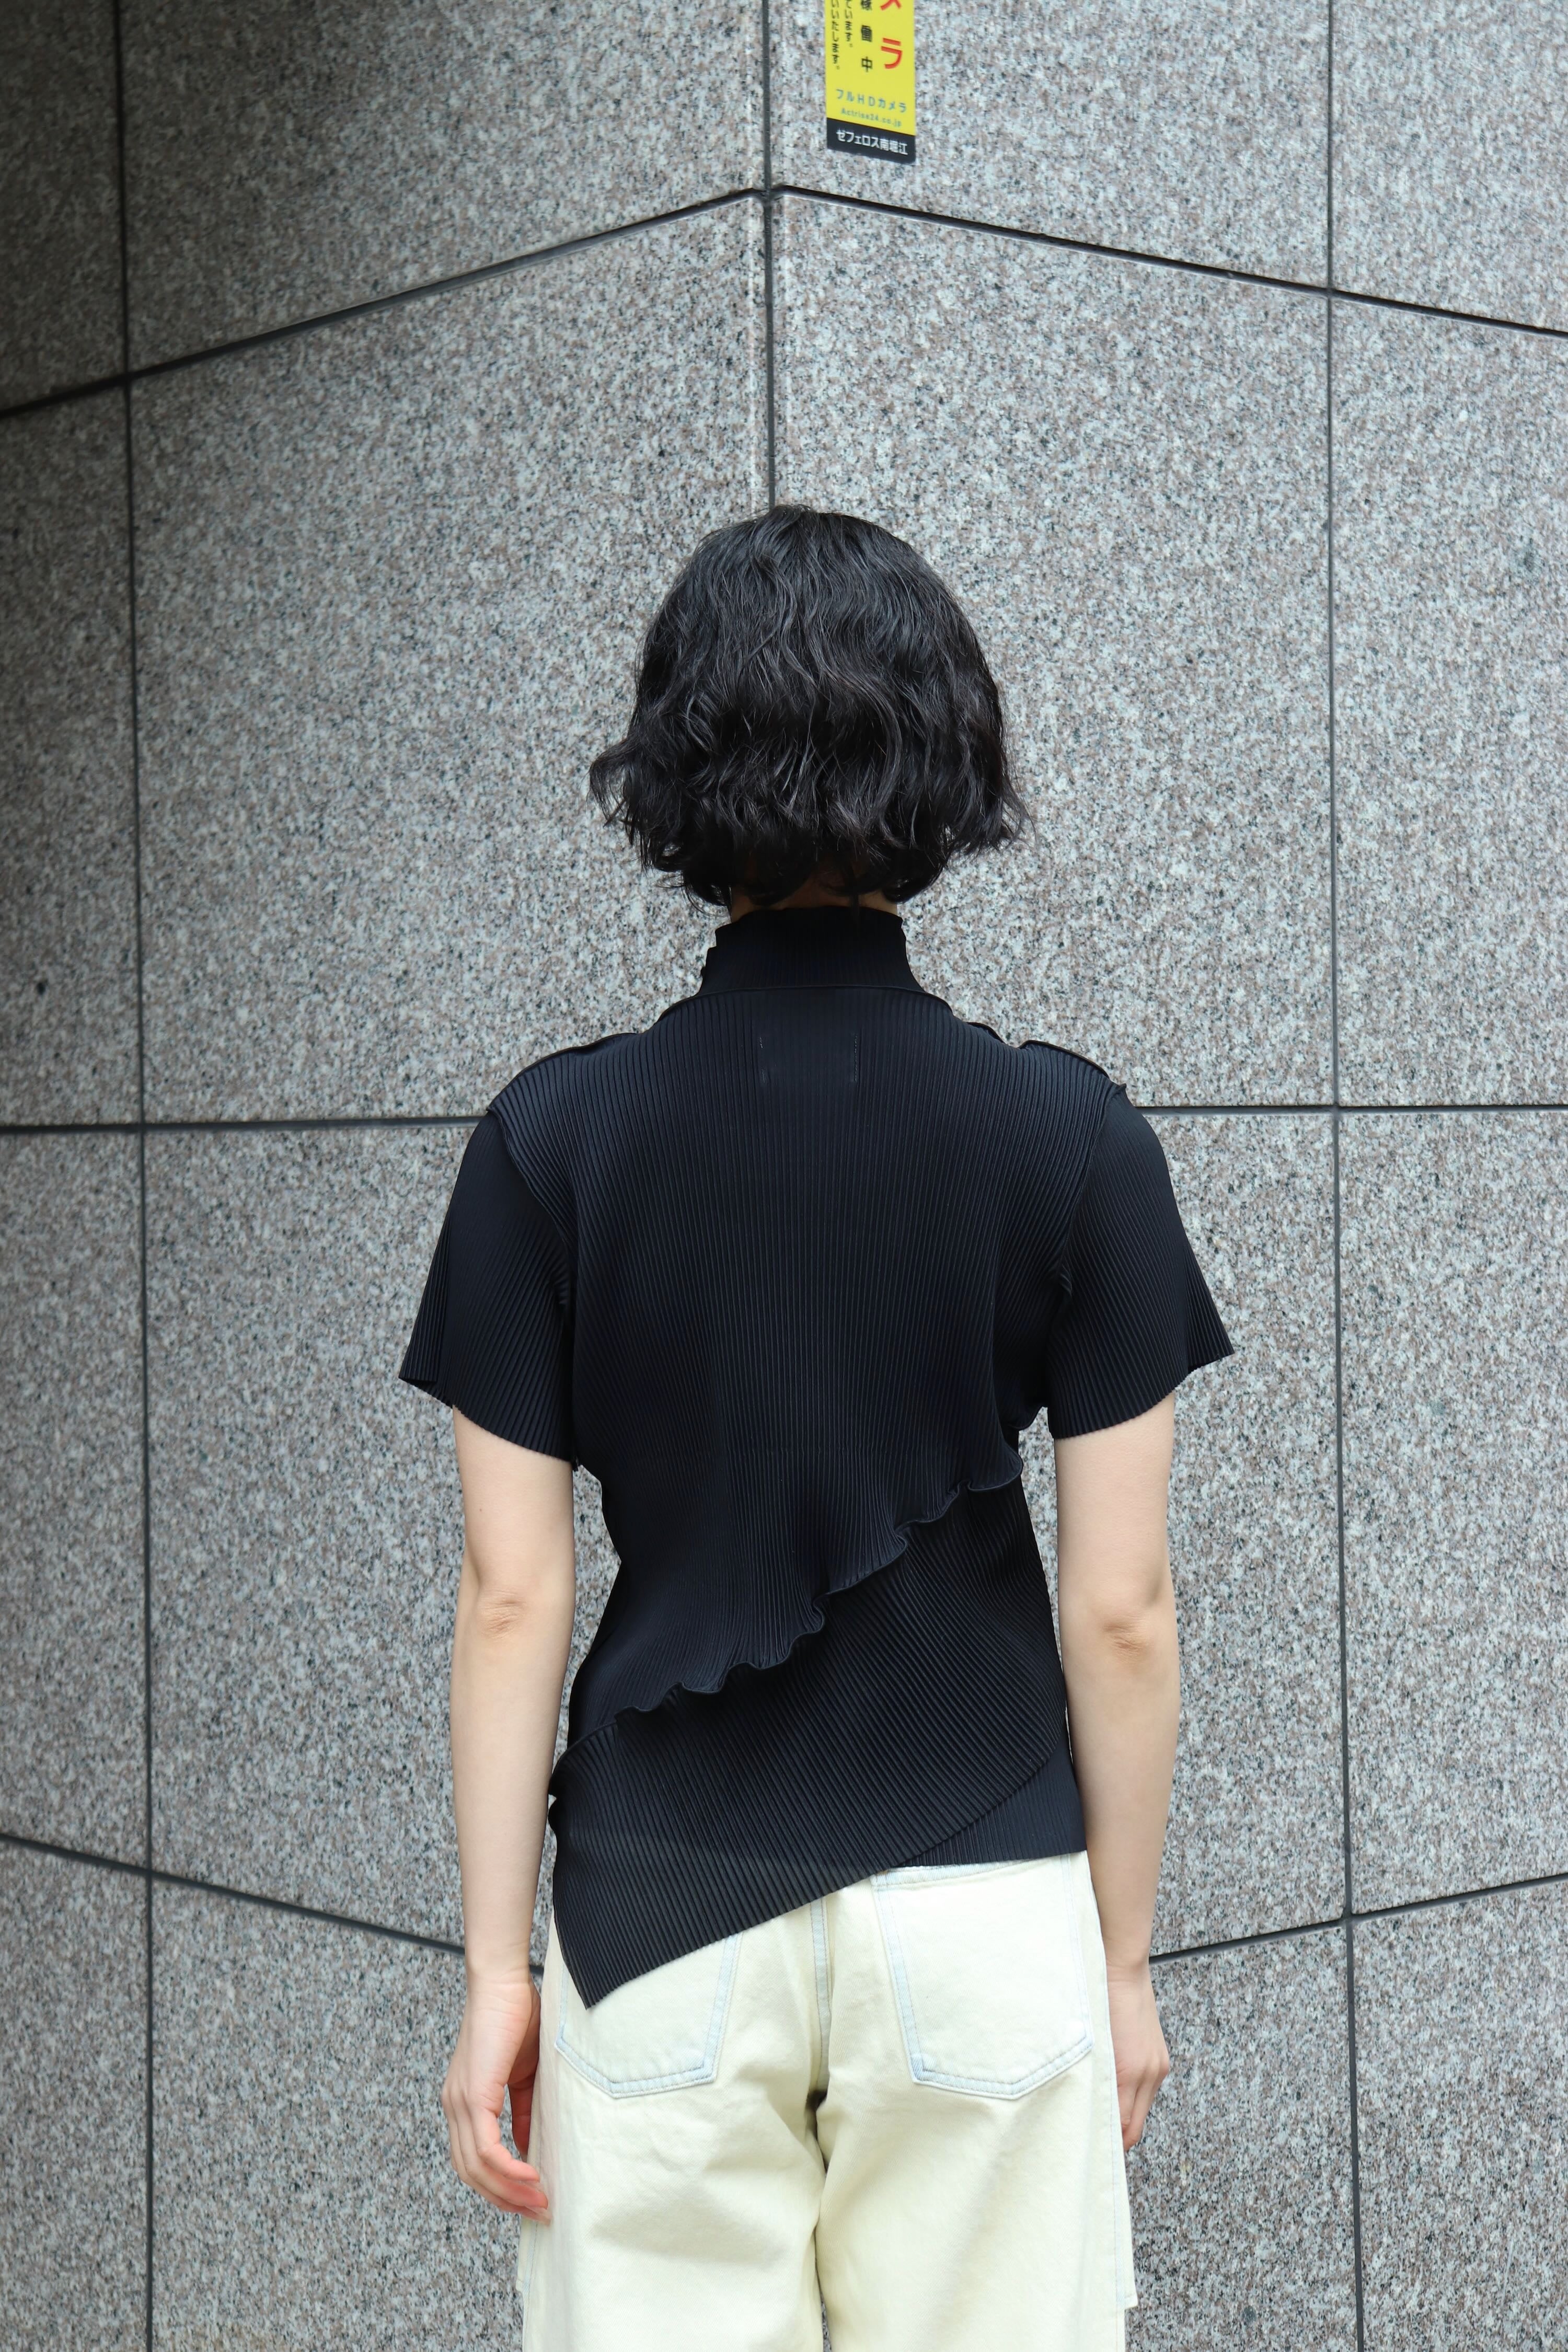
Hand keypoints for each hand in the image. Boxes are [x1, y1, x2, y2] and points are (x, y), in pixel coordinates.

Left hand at [442, 1971, 550, 2216]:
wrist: (503, 1982)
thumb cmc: (516, 2017)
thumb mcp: (523, 2075)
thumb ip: (521, 2111)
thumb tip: (527, 2148)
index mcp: (463, 2103)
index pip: (473, 2161)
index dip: (499, 2186)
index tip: (530, 2200)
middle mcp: (454, 2108)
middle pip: (471, 2174)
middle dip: (505, 2199)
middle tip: (539, 2212)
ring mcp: (459, 2103)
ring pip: (476, 2168)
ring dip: (509, 2192)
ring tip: (540, 2202)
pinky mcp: (472, 2095)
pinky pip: (487, 2149)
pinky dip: (509, 2170)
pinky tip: (532, 2176)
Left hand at [1104, 1957, 1170, 2150]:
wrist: (1120, 1967)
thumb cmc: (1097, 1998)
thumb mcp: (1088, 2043)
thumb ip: (1090, 2078)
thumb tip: (1087, 2109)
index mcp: (1127, 2071)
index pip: (1121, 2127)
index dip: (1107, 2144)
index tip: (1090, 2155)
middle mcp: (1148, 2072)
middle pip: (1135, 2126)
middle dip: (1117, 2140)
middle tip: (1093, 2149)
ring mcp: (1157, 2065)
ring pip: (1141, 2110)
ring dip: (1125, 2119)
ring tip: (1102, 2123)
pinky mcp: (1160, 2058)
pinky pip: (1147, 2092)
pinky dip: (1133, 2099)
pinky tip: (1116, 2095)